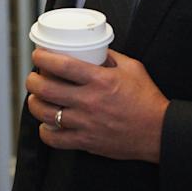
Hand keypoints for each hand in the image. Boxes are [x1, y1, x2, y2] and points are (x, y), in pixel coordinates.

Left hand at [27, 48, 168, 162]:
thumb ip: (111, 57)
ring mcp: (86, 123)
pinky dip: (45, 131)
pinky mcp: (86, 141)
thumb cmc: (147, 100)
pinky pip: (55, 139)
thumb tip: (94, 49)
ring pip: (45, 113)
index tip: (38, 55)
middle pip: (47, 88)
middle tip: (33, 77)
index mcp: (100, 80)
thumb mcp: (133, 68)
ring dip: (34, 103)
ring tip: (35, 98)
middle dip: (33, 80)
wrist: (158, 131)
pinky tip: (47, 124)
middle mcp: (89, 101)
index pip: (62, 65)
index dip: (43, 58)